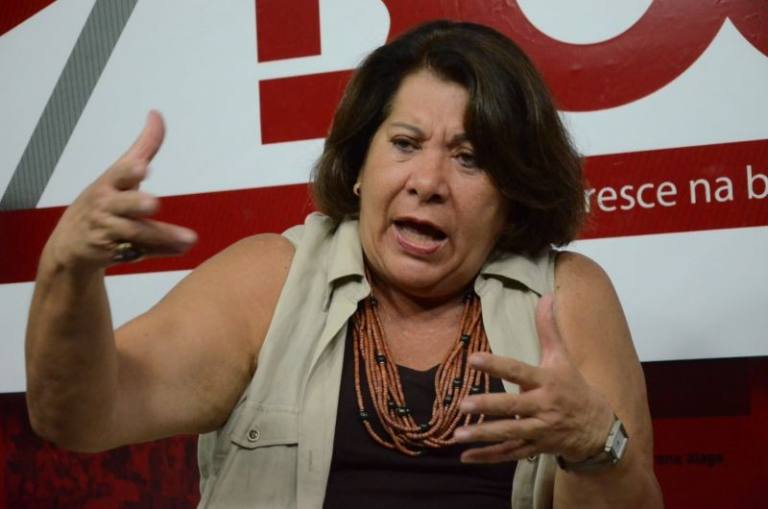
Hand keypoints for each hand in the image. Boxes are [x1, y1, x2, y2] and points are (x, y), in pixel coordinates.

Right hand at [44, 111, 196, 270]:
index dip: (130, 172)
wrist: (72, 242)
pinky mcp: (116, 252)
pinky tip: (181, 249)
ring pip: (138, 233)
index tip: (142, 168)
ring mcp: (110, 231)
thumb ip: (144, 146)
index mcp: (109, 183)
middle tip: (152, 202)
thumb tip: (156, 114)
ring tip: (189, 239)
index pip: (119, 175)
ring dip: (165, 236)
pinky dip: (162, 251)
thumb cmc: (103, 200)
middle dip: (136, 204)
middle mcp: (107, 207)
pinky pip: (142, 251)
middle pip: (124, 206)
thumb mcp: (119, 172)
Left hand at [453, 294, 614, 463]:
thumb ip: (548, 328)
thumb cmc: (574, 386)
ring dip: (483, 435)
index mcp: (547, 381)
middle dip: (489, 406)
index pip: (518, 371)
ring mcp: (539, 430)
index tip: (473, 359)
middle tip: (463, 404)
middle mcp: (543, 407)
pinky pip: (509, 454)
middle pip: (513, 407)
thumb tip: (546, 295)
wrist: (598, 427)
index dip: (497, 365)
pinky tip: (465, 457)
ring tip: (457, 433)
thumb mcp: (562, 356)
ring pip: (509, 434)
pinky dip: (488, 456)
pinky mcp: (535, 447)